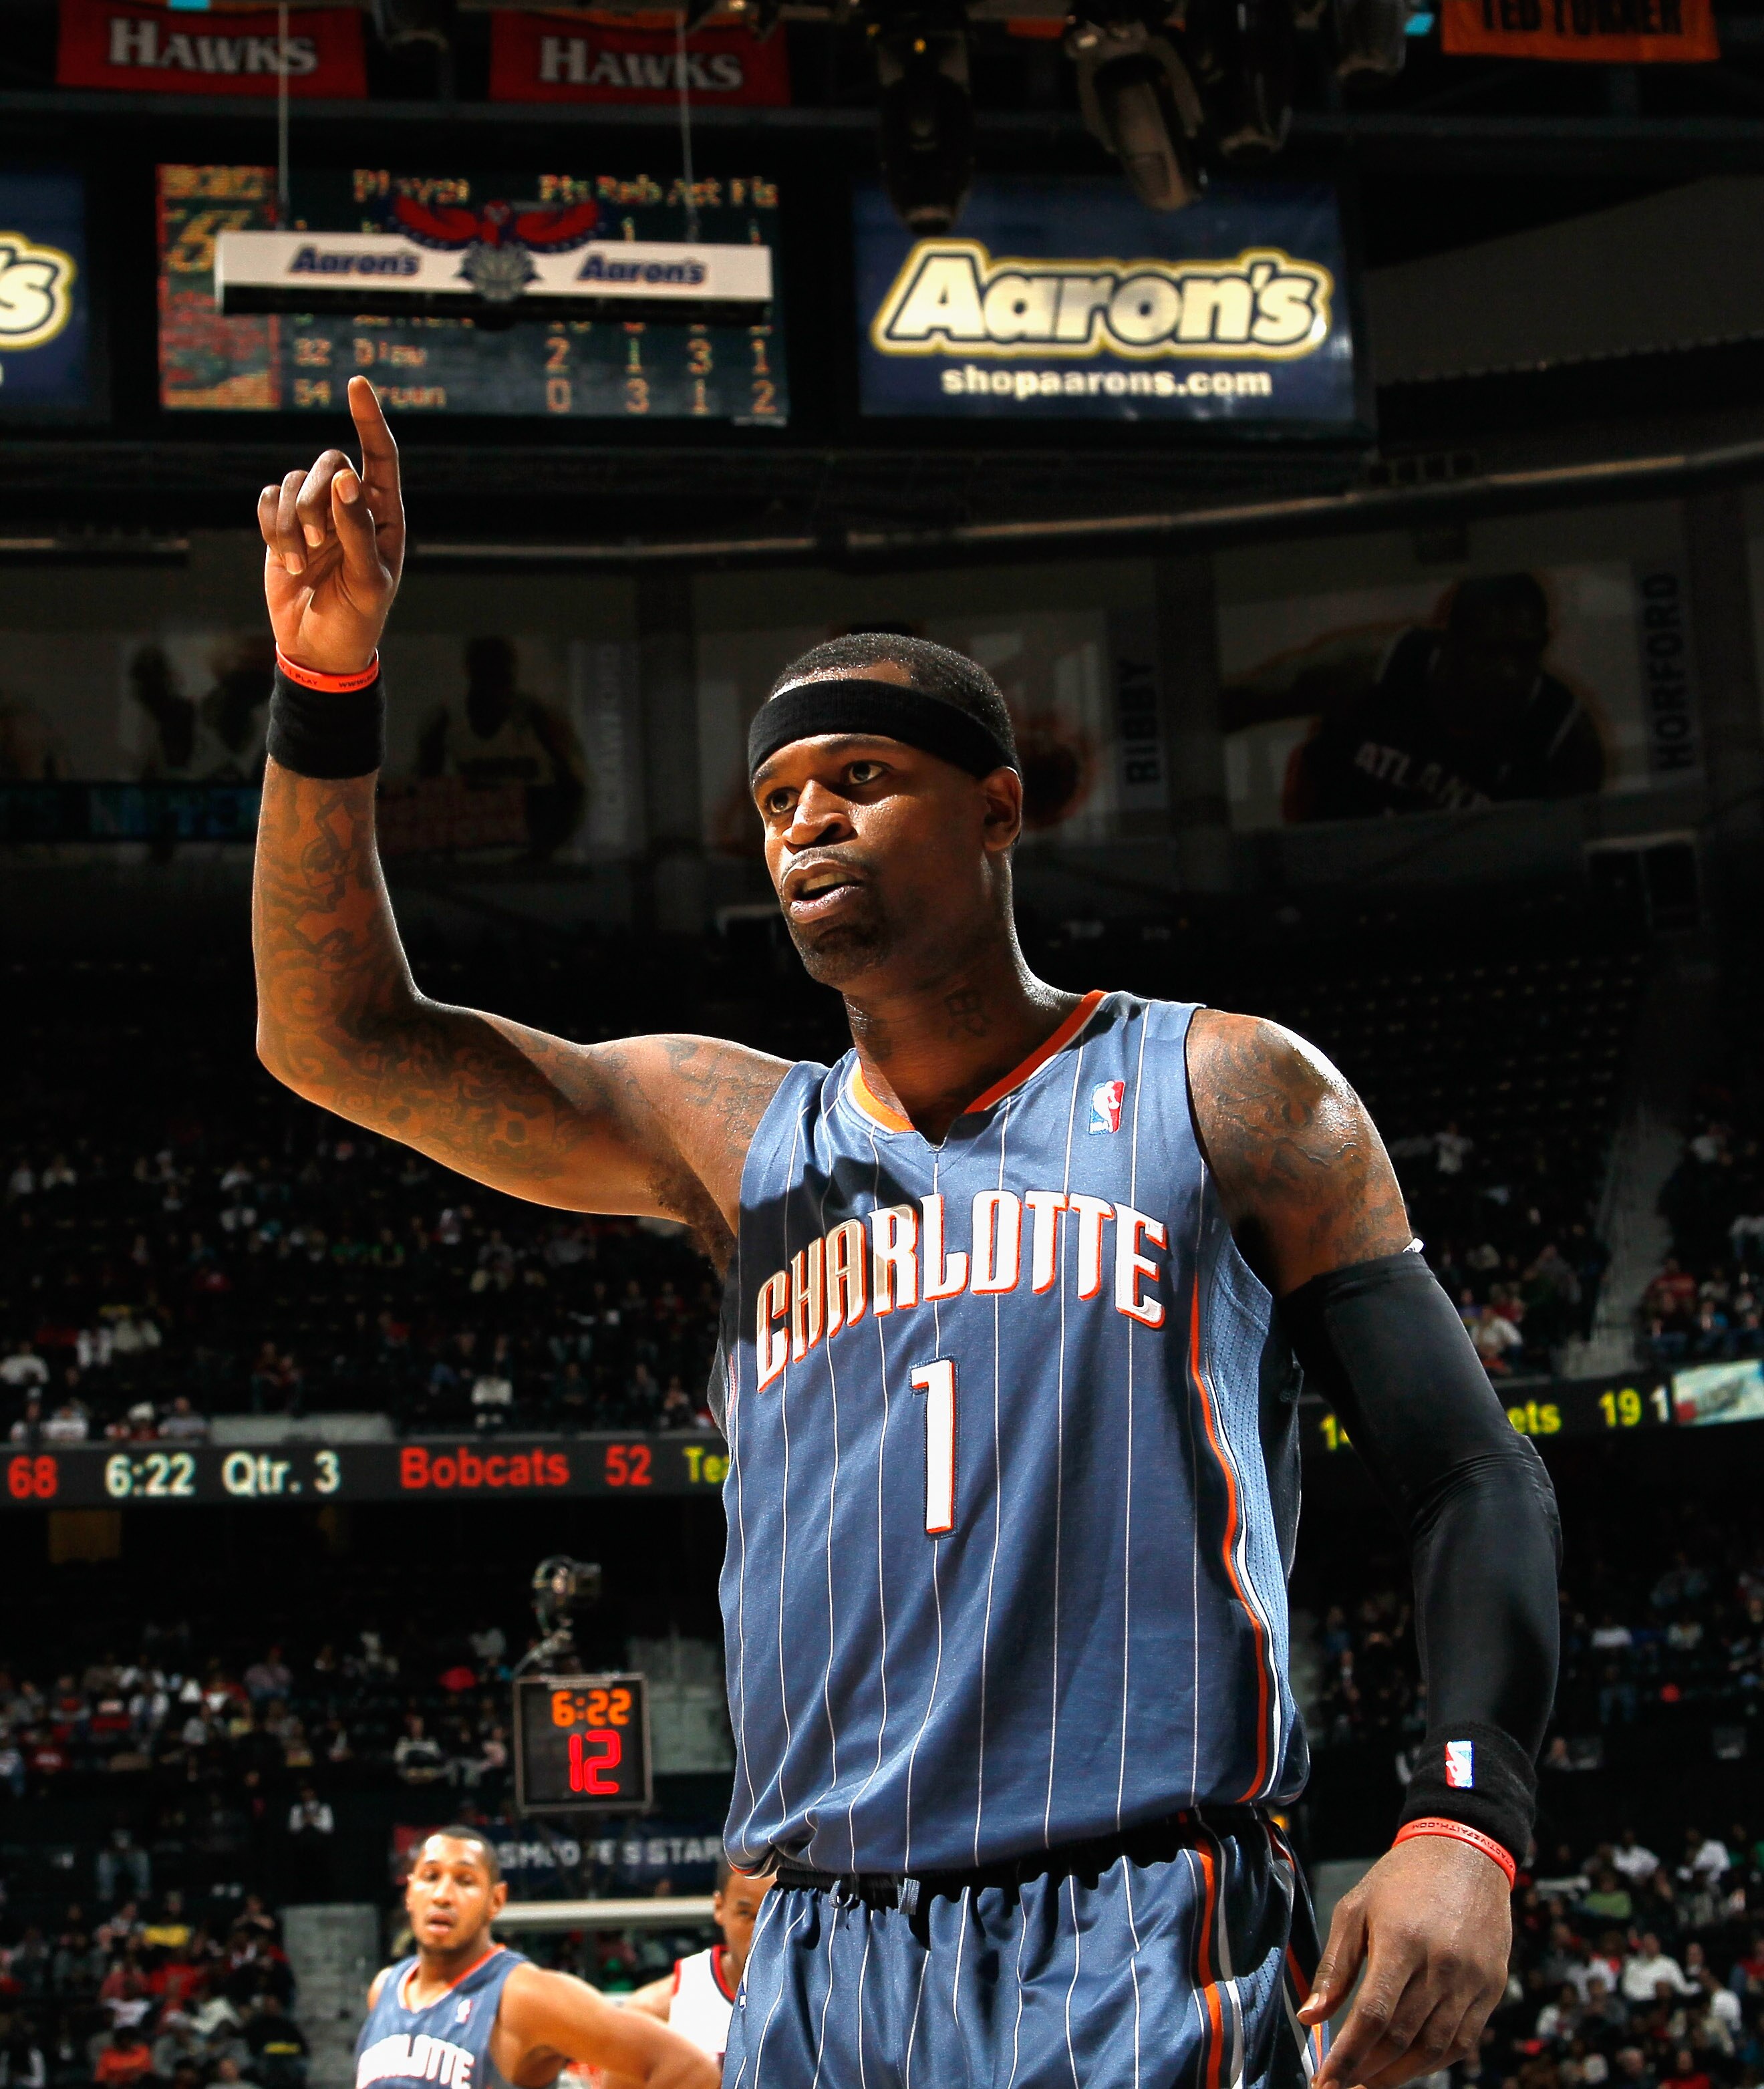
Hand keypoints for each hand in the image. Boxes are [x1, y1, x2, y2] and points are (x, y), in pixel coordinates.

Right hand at [257, 374, 404, 676]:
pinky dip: (271, 524)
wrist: (319, 649)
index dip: (369, 418)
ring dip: (291, 521)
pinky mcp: (283, 526)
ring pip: (294, 481)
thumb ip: (359, 530)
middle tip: (316, 542)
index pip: (381, 456)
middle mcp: (350, 507)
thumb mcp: (369, 582)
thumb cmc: (357, 619)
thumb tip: (345, 479)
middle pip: (328, 463)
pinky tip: (285, 558)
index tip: (356, 383)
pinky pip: (268, 499)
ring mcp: (315, 515)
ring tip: (301, 564)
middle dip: (315, 497)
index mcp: (384, 516)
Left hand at [1300, 1834, 1511, 2088]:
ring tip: (1370, 2083)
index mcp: (1401, 1942)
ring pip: (1433, 2049)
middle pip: (1401, 2038)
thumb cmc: (1400, 1880)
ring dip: (1398, 2075)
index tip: (1325, 2082)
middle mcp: (1441, 1966)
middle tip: (1342, 2086)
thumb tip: (1310, 2018)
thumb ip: (1335, 1967)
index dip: (1347, 2057)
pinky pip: (1463, 2042)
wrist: (1465, 1853)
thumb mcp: (1356, 1908)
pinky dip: (1434, 2063)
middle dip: (1367, 2071)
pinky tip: (1408, 2066)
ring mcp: (1471, 1981)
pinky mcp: (1491, 1988)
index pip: (1372, 2016)